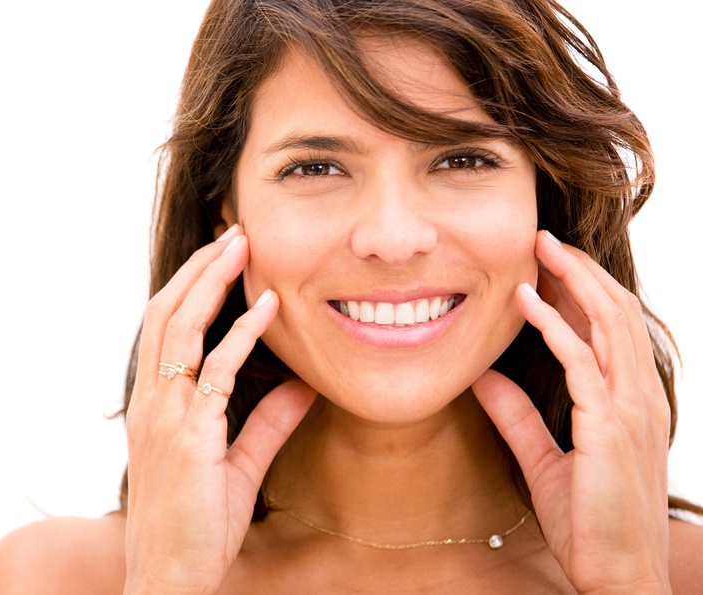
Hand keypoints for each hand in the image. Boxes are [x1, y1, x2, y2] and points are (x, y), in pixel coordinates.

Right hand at [123, 226, 316, 594]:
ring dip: (211, 283)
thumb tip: (303, 387)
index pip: (163, 327)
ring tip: (242, 247)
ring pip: (178, 330)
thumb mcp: (237, 468)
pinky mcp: (188, 439)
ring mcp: (165, 418)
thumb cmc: (195, 527)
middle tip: (234, 233)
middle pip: (165, 314)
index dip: (190, 286)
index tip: (222, 256)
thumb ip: (266, 424)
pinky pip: (214, 374)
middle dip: (199, 269)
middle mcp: (152, 403)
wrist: (168, 577)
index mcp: (155, 405)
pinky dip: (240, 335)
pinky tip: (265, 307)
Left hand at [473, 231, 671, 593]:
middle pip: (615, 313)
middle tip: (543, 238)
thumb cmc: (587, 523)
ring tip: (540, 249)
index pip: (610, 329)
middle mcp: (637, 398)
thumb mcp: (543, 459)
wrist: (614, 575)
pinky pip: (581, 361)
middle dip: (581, 270)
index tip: (546, 265)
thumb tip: (483, 377)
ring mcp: (630, 410)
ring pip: (608, 323)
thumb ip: (517, 416)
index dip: (581, 291)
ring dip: (573, 280)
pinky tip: (524, 303)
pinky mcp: (609, 427)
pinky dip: (553, 326)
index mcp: (629, 403)